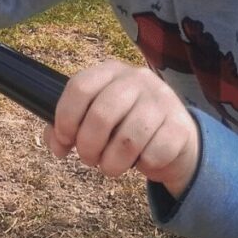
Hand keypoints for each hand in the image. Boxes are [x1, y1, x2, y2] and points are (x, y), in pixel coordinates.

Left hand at [44, 59, 200, 195]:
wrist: (176, 137)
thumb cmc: (126, 126)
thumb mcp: (97, 119)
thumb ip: (69, 128)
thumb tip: (56, 145)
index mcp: (111, 71)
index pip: (80, 87)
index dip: (65, 118)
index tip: (64, 140)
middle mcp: (137, 79)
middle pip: (101, 114)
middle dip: (88, 147)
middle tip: (88, 159)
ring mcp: (162, 100)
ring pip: (127, 140)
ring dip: (111, 163)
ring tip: (111, 166)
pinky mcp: (180, 126)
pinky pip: (152, 155)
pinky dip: (141, 166)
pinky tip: (142, 160)